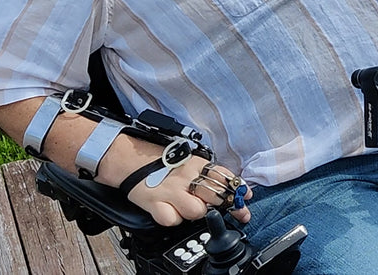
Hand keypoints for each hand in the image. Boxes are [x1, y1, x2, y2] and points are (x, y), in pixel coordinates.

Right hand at [127, 154, 252, 225]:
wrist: (132, 159)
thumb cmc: (163, 162)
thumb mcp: (190, 161)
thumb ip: (208, 173)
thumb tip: (231, 187)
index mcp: (197, 164)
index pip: (225, 177)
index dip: (238, 190)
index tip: (245, 199)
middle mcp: (186, 177)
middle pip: (215, 196)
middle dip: (225, 206)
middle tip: (226, 210)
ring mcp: (171, 190)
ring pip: (197, 211)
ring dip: (196, 212)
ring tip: (189, 207)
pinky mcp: (155, 202)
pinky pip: (172, 219)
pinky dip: (173, 218)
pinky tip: (171, 211)